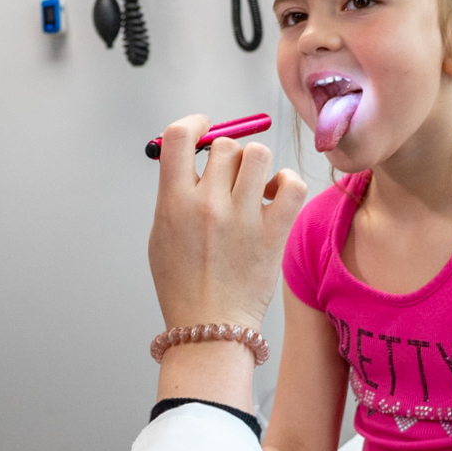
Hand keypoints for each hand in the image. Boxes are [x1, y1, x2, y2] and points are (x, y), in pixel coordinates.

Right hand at [148, 114, 306, 332]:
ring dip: (255, 166)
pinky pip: (290, 183)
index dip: (193, 123)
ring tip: (253, 188)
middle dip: (228, 156)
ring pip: (258, 155)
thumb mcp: (161, 233)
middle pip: (225, 145)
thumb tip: (193, 155)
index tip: (202, 128)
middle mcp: (207, 205)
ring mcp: (242, 218)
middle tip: (229, 178)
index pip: (180, 136)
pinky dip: (285, 183)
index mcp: (173, 202)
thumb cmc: (182, 283)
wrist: (209, 327)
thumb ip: (174, 192)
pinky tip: (274, 198)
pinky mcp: (272, 233)